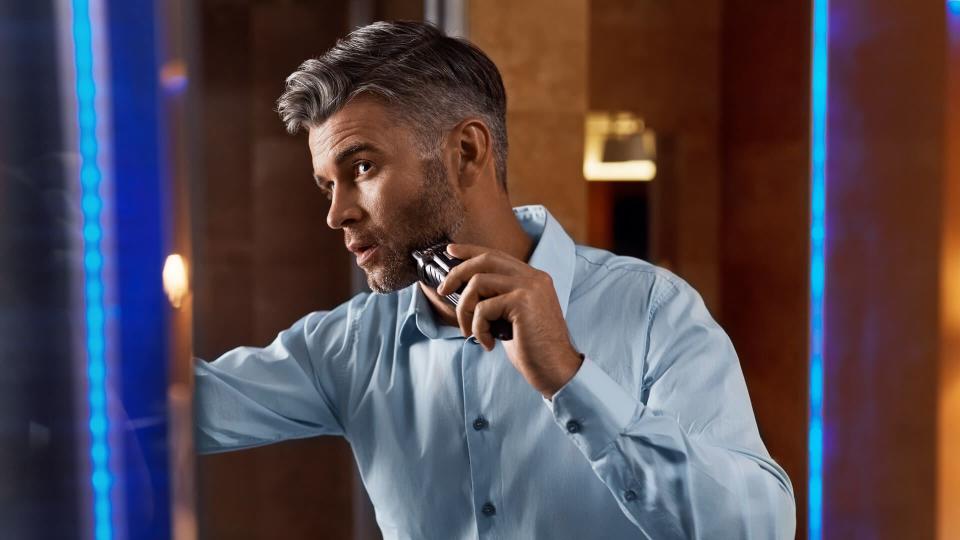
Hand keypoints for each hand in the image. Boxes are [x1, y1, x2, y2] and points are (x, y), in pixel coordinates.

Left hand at [436, 243, 583, 397]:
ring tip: (469, 332)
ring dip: (465, 310)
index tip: (450, 251)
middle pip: (485, 260)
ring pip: (478, 283)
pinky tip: (488, 343)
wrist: (556, 369)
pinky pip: (483, 308)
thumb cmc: (533, 349)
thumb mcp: (513, 317)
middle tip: (444, 291)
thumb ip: (498, 298)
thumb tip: (465, 291)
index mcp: (533, 278)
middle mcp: (534, 277)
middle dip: (457, 273)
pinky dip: (478, 328)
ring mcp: (530, 287)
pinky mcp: (522, 302)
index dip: (470, 251)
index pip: (496, 255)